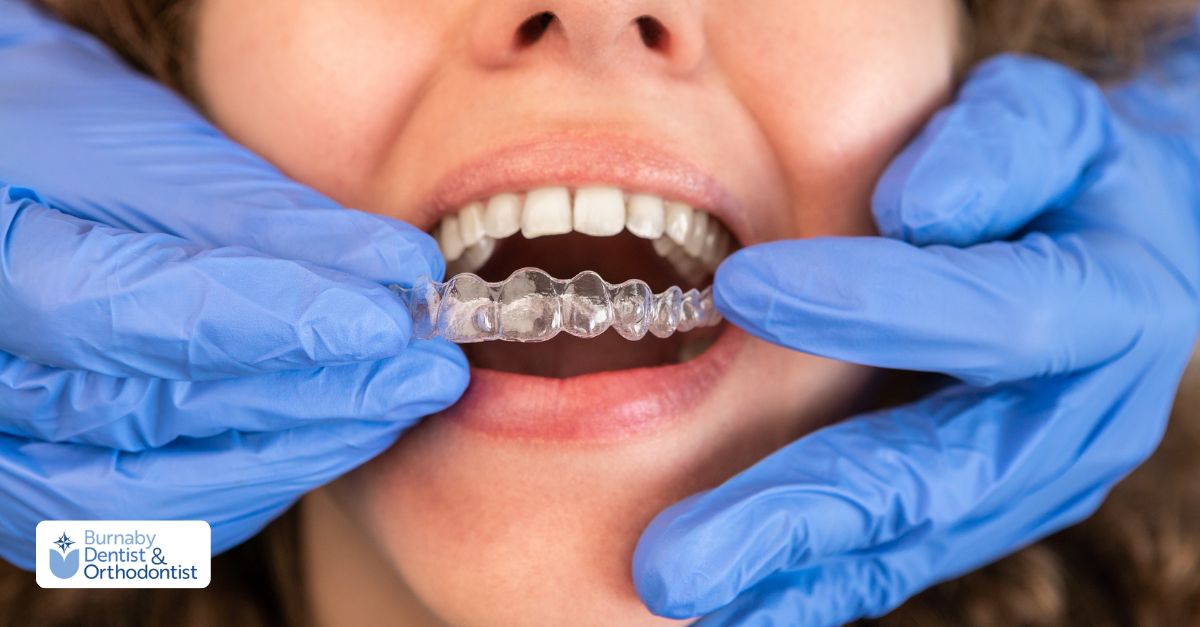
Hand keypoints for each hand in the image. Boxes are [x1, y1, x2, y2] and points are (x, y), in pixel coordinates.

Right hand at [0, 1, 466, 567]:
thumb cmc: (55, 148)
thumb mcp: (145, 154)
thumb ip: (263, 221)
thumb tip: (399, 272)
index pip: (135, 315)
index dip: (276, 324)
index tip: (389, 317)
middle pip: (158, 417)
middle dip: (316, 396)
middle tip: (427, 368)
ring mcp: (8, 449)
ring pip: (164, 491)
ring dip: (303, 448)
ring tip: (399, 402)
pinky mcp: (48, 488)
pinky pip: (164, 518)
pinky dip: (264, 476)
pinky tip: (340, 435)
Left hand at [633, 41, 1199, 626]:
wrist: (1122, 257)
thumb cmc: (1061, 178)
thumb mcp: (1050, 126)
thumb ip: (998, 151)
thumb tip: (918, 209)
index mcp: (1107, 307)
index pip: (990, 315)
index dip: (873, 302)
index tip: (743, 284)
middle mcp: (1074, 423)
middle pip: (933, 476)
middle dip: (800, 509)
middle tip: (679, 554)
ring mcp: (1030, 487)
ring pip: (906, 541)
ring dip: (789, 570)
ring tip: (680, 590)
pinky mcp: (982, 516)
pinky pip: (896, 560)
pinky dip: (813, 586)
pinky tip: (730, 604)